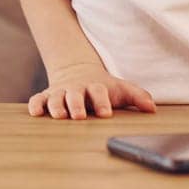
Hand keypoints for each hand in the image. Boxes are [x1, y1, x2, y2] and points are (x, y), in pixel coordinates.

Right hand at [28, 63, 156, 119]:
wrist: (77, 72)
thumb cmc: (103, 88)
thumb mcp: (120, 89)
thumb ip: (137, 96)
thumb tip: (152, 109)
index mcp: (95, 87)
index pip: (99, 92)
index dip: (102, 102)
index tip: (106, 114)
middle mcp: (76, 89)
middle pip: (75, 94)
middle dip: (76, 104)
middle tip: (79, 116)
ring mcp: (60, 92)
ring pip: (55, 97)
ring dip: (56, 106)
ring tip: (58, 116)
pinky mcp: (47, 96)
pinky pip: (38, 99)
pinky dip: (36, 105)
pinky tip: (35, 113)